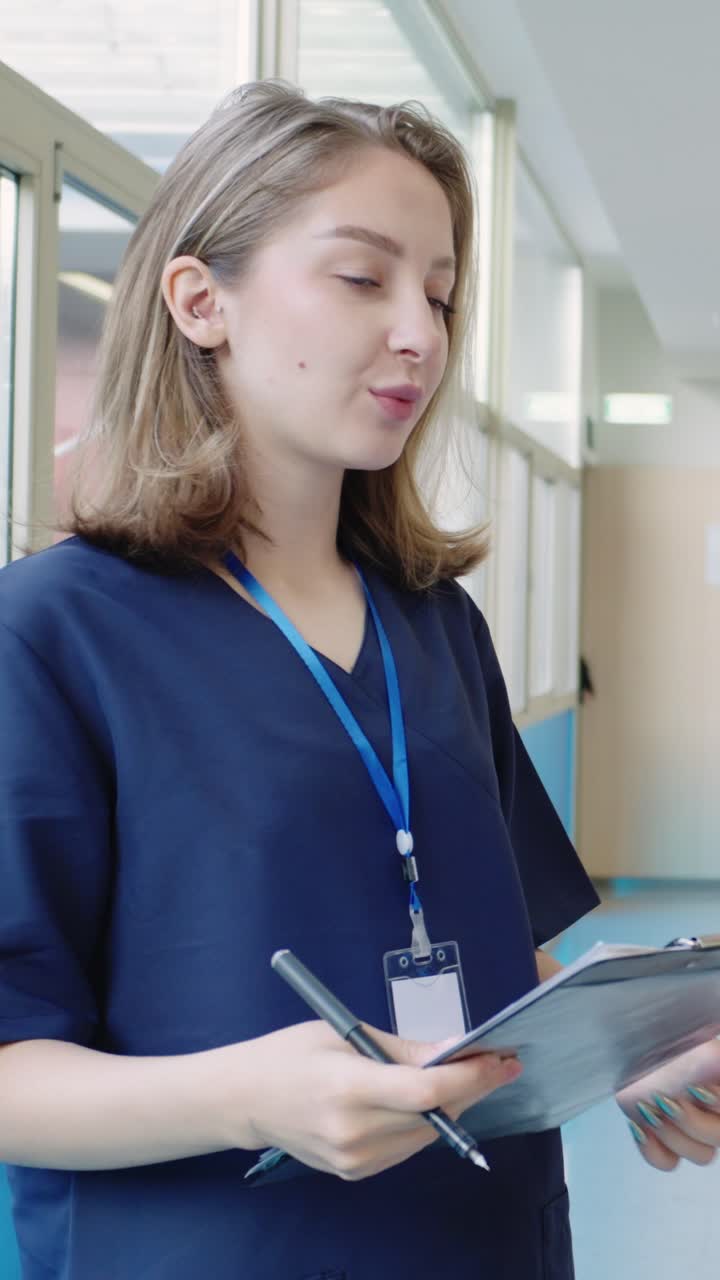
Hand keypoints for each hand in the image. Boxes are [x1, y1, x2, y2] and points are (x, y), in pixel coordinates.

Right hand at [225, 1020, 520, 1180]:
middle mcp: (353, 1132)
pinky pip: (407, 1148)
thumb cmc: (292, 1053)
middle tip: (495, 1062)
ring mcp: (354, 1160)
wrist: (246, 1099)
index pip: (426, 1092)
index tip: (503, 1060)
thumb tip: (455, 1053)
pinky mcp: (355, 1173)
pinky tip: (425, 1101)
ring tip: (464, 1077)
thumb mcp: (344, 1033)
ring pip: (426, 1135)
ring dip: (452, 1107)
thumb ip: (403, 1050)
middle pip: (434, 1116)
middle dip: (471, 1088)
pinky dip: (424, 1123)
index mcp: (347, 1087)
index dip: (471, 1077)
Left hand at [616, 1039, 719, 1170]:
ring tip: (648, 1108)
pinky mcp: (667, 1140)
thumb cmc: (669, 1037)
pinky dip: (653, 1149)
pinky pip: (668, 1162)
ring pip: (701, 1155)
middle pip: (718, 1137)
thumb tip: (714, 1058)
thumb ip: (711, 1057)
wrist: (641, 1039)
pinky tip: (639, 1126)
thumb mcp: (695, 1042)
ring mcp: (695, 1131)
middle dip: (692, 1122)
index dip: (717, 1103)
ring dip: (672, 1134)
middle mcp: (716, 1114)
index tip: (696, 1089)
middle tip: (665, 1101)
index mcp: (718, 1082)